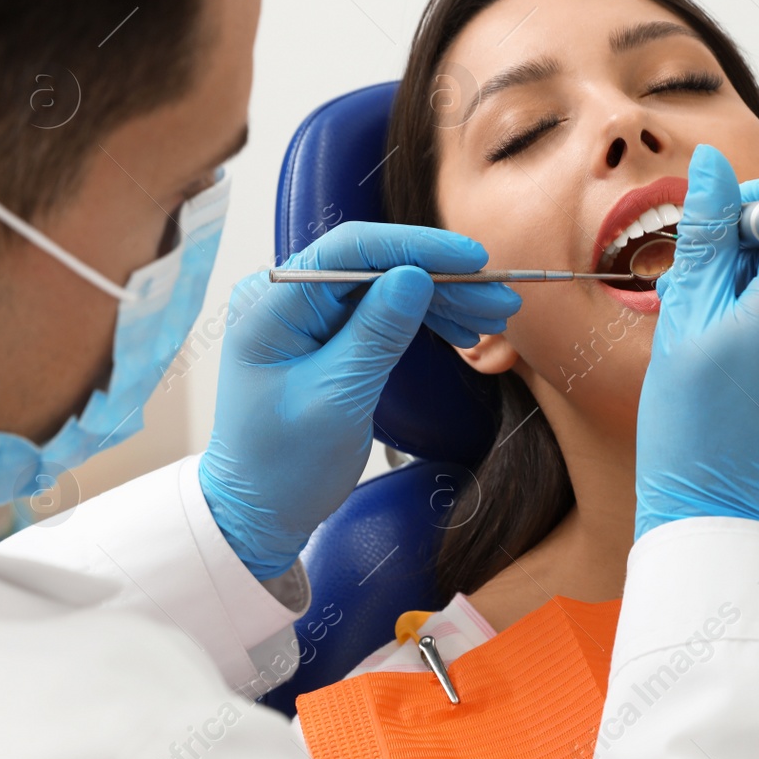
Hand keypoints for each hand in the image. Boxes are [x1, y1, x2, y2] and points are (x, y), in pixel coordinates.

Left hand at [198, 222, 520, 578]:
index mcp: (271, 307)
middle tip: (498, 298)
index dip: (416, 247)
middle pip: (375, 266)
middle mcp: (285, 299)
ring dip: (442, 299)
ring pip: (386, 287)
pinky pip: (382, 312)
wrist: (260, 510)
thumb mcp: (337, 399)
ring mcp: (308, 316)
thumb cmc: (283, 465)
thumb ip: (376, 334)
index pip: (350, 250)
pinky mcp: (328, 335)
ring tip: (493, 316)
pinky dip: (425, 319)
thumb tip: (415, 275)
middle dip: (442, 278)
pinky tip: (462, 333)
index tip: (472, 259)